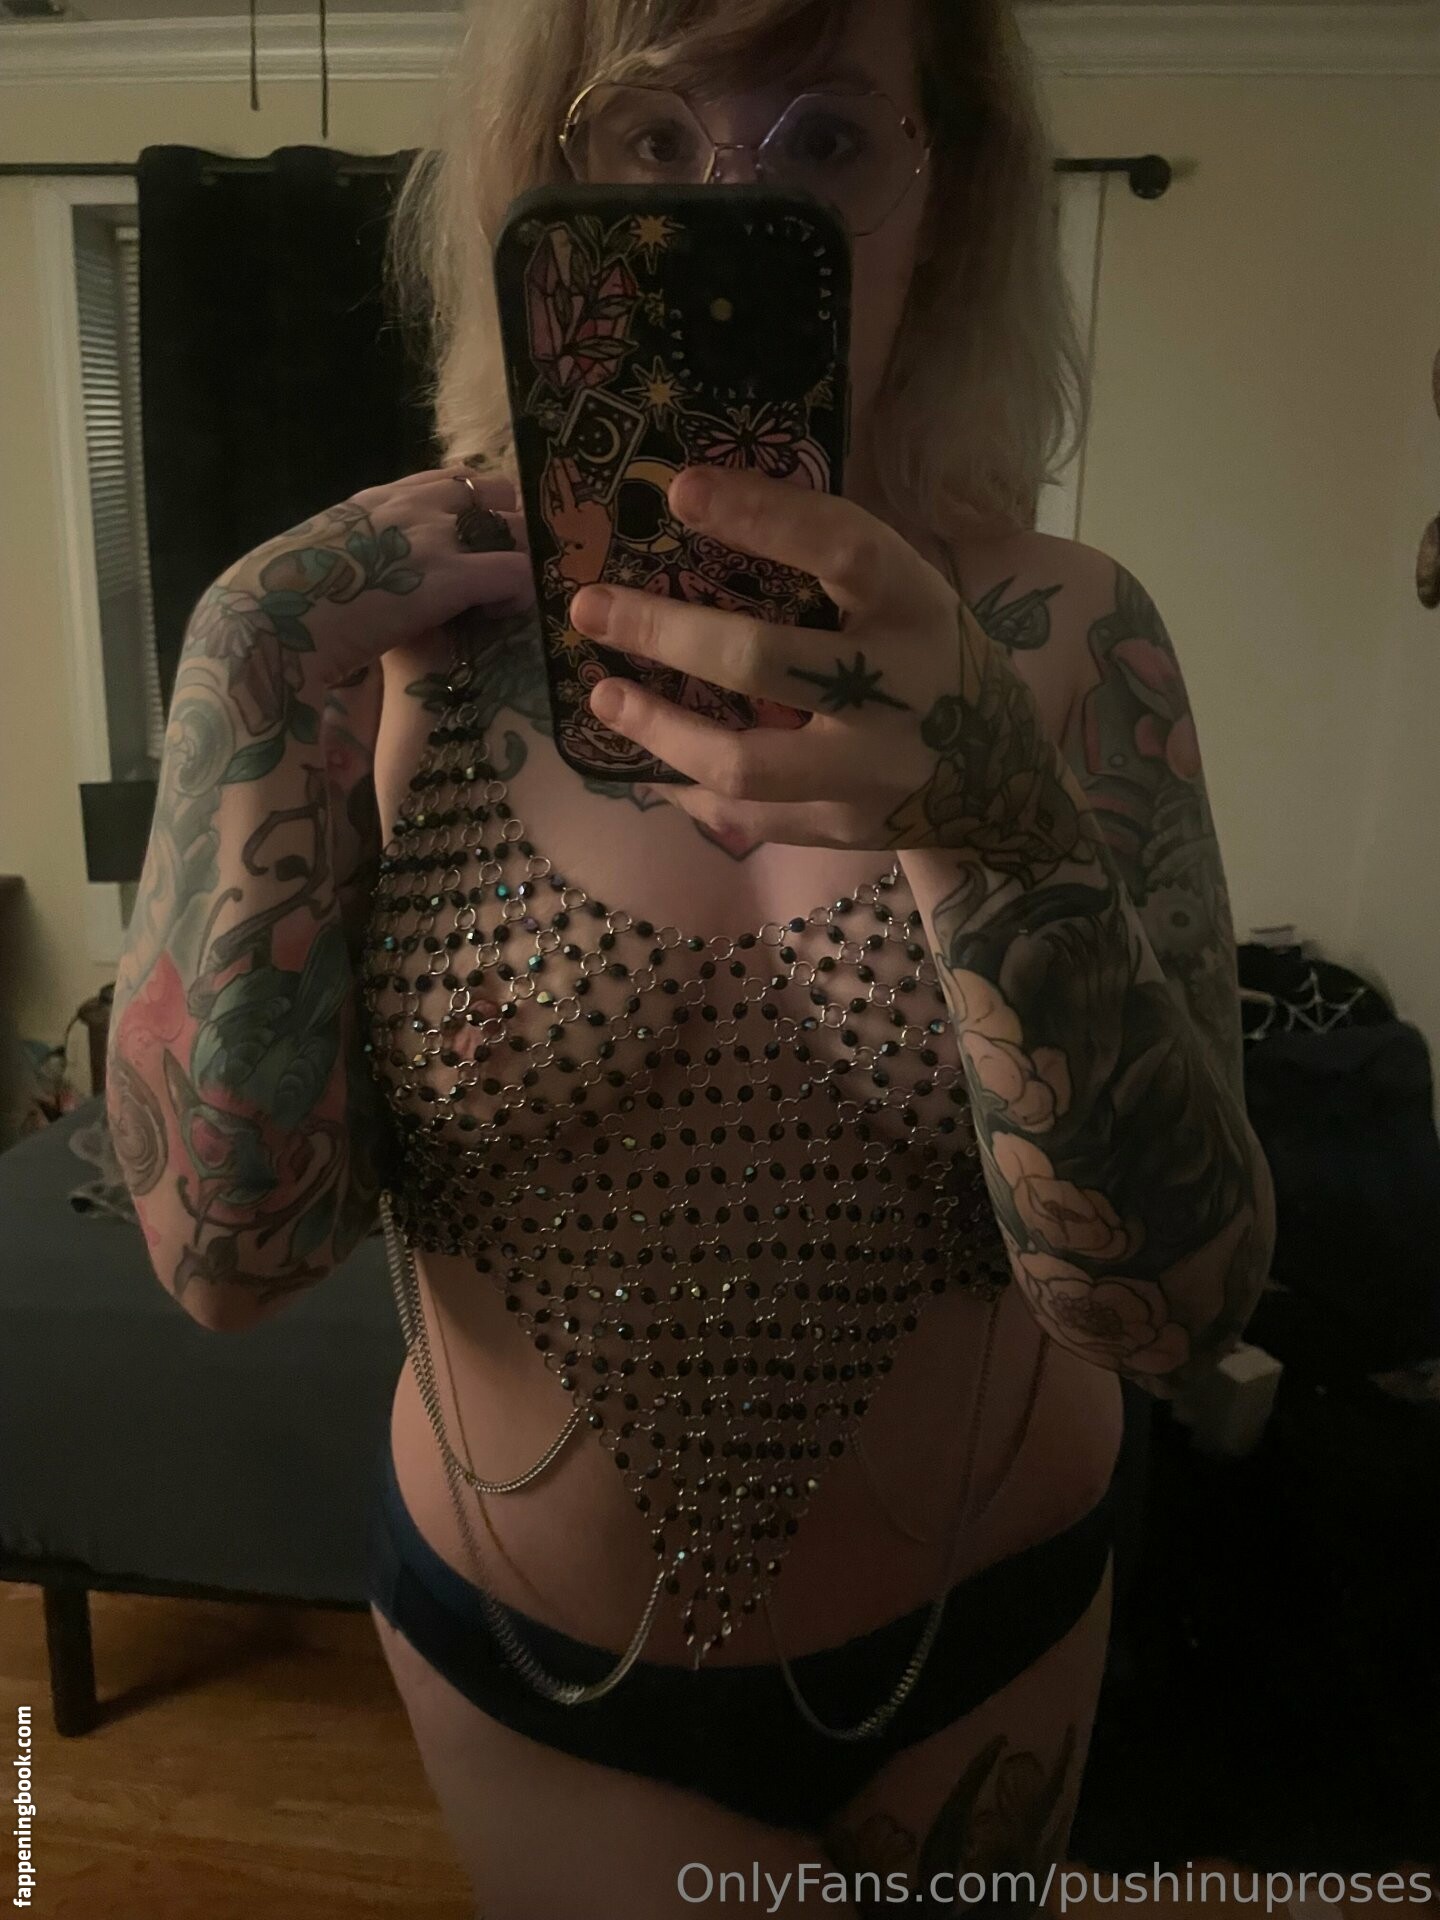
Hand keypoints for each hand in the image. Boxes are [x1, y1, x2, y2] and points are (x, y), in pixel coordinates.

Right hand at [192, 466, 532, 690]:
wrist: (261, 626)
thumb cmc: (278, 609)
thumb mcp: (318, 563)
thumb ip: (351, 557)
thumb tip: (356, 580)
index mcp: (376, 501)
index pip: (451, 480)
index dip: (481, 509)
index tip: (487, 543)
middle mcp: (408, 505)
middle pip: (495, 494)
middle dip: (515, 528)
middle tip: (515, 570)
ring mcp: (429, 537)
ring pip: (515, 528)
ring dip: (524, 560)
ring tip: (511, 597)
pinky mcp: (446, 578)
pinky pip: (515, 571)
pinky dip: (520, 594)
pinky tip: (501, 616)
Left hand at [568, 465, 1086, 870]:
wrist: (1005, 786)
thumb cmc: (932, 663)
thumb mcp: (910, 601)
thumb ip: (832, 571)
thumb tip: (697, 513)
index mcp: (918, 608)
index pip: (842, 547)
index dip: (761, 516)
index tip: (680, 493)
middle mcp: (900, 690)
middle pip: (765, 661)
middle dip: (664, 632)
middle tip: (591, 607)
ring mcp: (871, 771)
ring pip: (744, 763)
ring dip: (659, 729)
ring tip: (603, 698)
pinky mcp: (844, 827)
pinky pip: (747, 816)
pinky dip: (689, 787)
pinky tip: (650, 760)